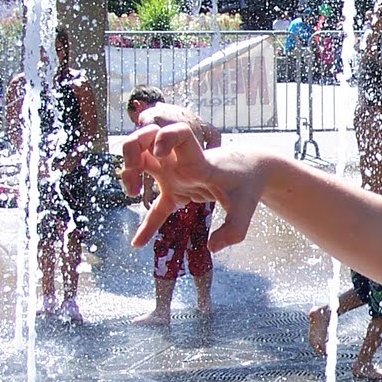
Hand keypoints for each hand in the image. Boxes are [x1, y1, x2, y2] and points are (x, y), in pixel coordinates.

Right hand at [120, 124, 258, 250]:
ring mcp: (176, 174)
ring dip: (128, 172)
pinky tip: (138, 244)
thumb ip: (233, 230)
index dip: (165, 137)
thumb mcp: (245, 208)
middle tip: (134, 167)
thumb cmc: (248, 183)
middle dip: (130, 147)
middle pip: (145, 137)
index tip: (160, 153)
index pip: (179, 134)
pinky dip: (147, 224)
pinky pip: (156, 206)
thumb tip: (211, 248)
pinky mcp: (177, 188)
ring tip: (134, 194)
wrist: (253, 171)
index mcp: (197, 161)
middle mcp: (181, 162)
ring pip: (141, 161)